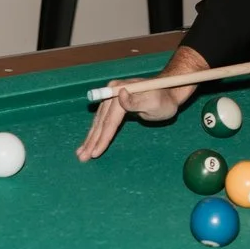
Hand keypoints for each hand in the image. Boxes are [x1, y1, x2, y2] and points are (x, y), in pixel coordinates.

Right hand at [75, 46, 204, 160]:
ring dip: (90, 138)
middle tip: (82, 157)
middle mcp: (112, 92)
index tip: (95, 153)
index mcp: (120, 91)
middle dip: (91, 141)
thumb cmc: (164, 99)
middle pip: (101, 121)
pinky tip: (88, 141)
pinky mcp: (112, 104)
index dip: (102, 137)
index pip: (110, 120)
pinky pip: (102, 120)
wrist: (168, 90)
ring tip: (81, 153)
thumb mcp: (154, 102)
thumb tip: (120, 95)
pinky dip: (95, 132)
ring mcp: (111, 97)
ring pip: (98, 122)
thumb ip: (136, 101)